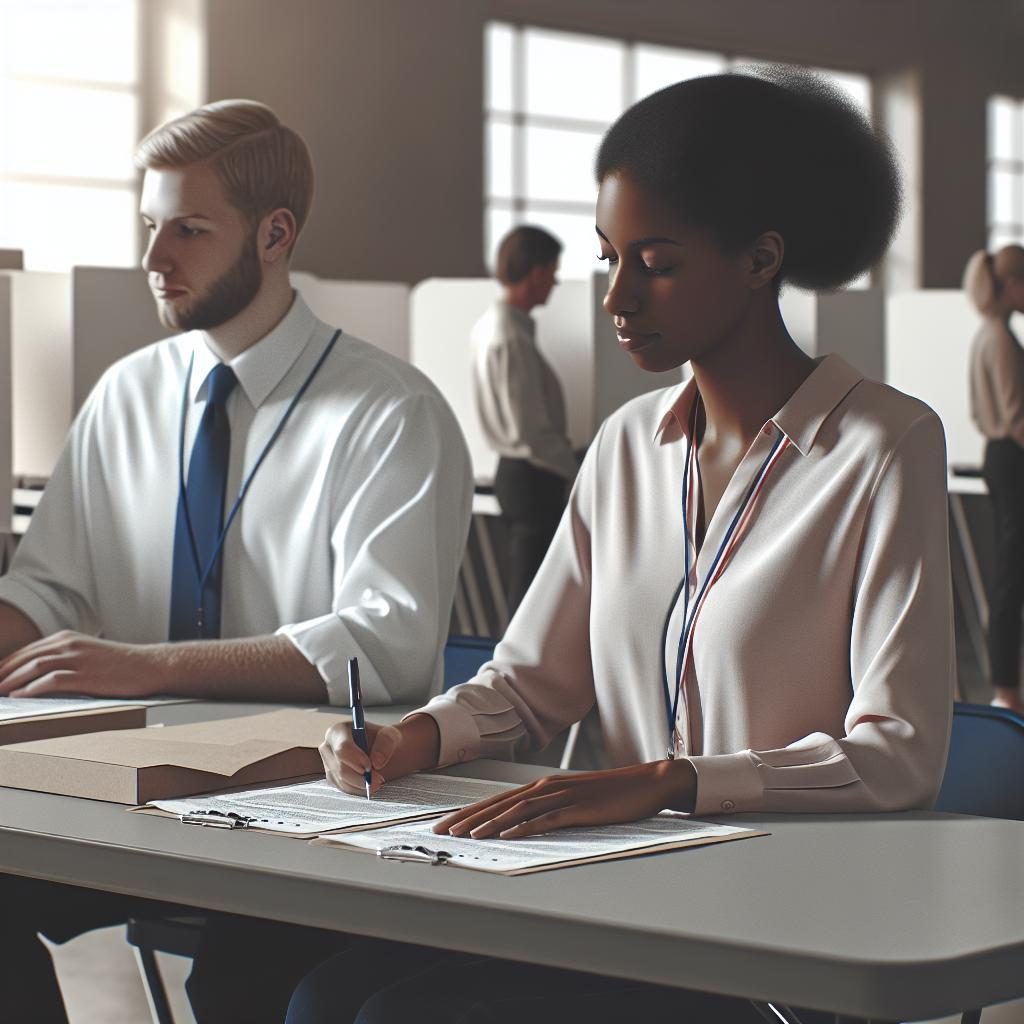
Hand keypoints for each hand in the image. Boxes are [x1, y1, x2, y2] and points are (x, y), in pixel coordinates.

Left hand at [0, 631, 166, 697]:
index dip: (5, 666)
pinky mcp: (87, 675)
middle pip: (25, 657)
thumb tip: (38, 675)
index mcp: (67, 638)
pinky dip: (32, 688)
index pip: (26, 651)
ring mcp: (79, 659)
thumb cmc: (121, 664)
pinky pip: (52, 680)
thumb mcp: (88, 654)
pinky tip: (20, 696)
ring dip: (11, 680)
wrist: (151, 665)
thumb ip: (65, 658)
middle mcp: (70, 644)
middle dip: (2, 673)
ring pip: (34, 667)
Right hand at [320, 713, 439, 795]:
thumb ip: (386, 744)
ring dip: (360, 785)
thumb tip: (376, 763)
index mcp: (339, 730)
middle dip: (359, 776)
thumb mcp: (393, 736)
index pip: (340, 746)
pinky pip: (343, 789)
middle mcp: (328, 747)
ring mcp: (329, 764)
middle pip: (338, 766)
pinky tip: (370, 786)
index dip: (353, 758)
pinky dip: (357, 790)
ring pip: (340, 781)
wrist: (387, 753)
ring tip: (379, 782)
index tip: (369, 767)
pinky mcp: (334, 779)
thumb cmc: (388, 741)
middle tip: (379, 781)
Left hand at [432, 760, 696, 839]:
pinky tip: (508, 836)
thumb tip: (518, 823)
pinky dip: (524, 827)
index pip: (497, 800)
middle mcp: (546, 786)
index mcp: (542, 785)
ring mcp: (562, 796)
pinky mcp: (579, 809)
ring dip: (490, 823)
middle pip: (499, 803)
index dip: (469, 812)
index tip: (446, 824)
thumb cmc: (609, 796)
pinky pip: (546, 819)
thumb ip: (546, 808)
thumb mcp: (571, 800)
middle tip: (442, 832)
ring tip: (467, 836)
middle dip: (468, 818)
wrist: (645, 784)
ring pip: (517, 810)